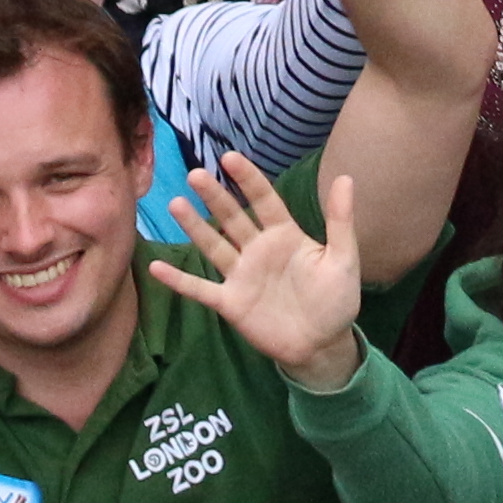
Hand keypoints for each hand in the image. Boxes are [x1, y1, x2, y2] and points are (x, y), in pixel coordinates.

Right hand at [144, 150, 368, 390]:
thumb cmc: (336, 298)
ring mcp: (241, 276)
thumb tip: (346, 177)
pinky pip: (200, 289)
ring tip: (176, 204)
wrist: (322, 344)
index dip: (248, 179)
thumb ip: (340, 220)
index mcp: (285, 235)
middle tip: (195, 174)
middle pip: (232, 218)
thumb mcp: (344, 258)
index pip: (264, 200)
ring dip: (194, 227)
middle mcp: (258, 250)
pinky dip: (179, 281)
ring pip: (214, 246)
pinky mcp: (230, 303)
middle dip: (215, 196)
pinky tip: (155, 268)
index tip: (229, 157)